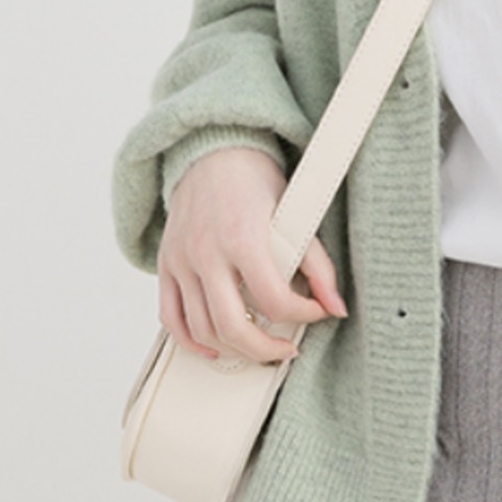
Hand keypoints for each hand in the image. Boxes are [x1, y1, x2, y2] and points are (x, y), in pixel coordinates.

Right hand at [157, 146, 348, 364]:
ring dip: (234, 349)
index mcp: (243, 238)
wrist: (212, 152)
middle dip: (266, 349)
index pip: (273, 299)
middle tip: (287, 348)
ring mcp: (182, 261)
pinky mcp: (166, 265)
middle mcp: (207, 253)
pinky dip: (191, 342)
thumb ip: (316, 263)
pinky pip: (170, 318)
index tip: (316, 312)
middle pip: (232, 327)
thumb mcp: (294, 213)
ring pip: (201, 330)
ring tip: (259, 345)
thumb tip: (335, 305)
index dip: (303, 314)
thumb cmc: (252, 179)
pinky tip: (215, 348)